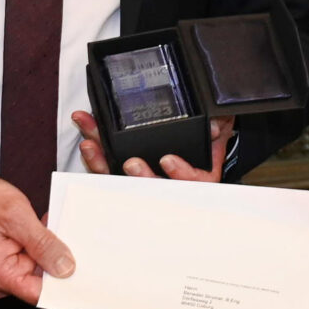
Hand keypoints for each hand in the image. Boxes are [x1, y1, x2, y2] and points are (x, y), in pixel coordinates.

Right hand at [0, 171, 72, 303]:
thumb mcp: (13, 215)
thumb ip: (41, 243)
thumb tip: (66, 267)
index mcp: (0, 274)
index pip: (42, 295)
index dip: (67, 287)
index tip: (89, 276)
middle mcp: (0, 278)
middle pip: (43, 280)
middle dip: (61, 259)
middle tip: (73, 234)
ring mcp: (2, 270)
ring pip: (39, 266)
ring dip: (50, 247)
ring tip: (52, 222)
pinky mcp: (5, 260)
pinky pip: (30, 257)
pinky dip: (40, 242)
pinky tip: (44, 223)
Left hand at [72, 110, 234, 181]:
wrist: (195, 134)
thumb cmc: (205, 138)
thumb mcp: (219, 127)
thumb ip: (220, 124)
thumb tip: (213, 127)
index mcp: (195, 177)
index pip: (190, 180)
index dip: (180, 173)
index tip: (169, 160)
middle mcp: (167, 183)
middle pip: (151, 184)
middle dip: (139, 175)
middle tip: (131, 163)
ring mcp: (142, 179)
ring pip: (121, 178)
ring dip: (104, 161)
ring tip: (94, 145)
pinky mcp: (121, 173)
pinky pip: (107, 167)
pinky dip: (95, 153)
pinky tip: (88, 137)